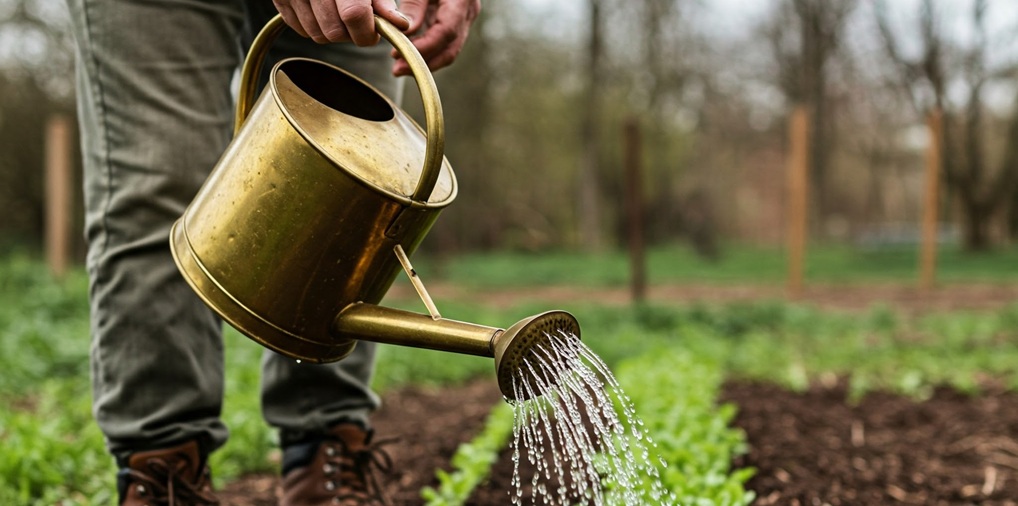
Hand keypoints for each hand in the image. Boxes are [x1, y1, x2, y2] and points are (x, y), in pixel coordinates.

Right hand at [273, 0, 411, 45]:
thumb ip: (382, 0)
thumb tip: (400, 25)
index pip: (354, 15)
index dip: (366, 31)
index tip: (373, 34)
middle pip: (334, 31)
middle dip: (351, 34)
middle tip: (358, 23)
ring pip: (317, 35)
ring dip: (333, 33)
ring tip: (340, 15)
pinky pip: (300, 29)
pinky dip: (315, 27)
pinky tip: (324, 13)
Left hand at [392, 0, 480, 75]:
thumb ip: (414, 4)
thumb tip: (407, 32)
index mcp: (462, 0)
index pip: (446, 33)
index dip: (423, 49)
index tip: (398, 55)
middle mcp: (468, 11)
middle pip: (450, 48)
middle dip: (424, 63)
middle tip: (398, 70)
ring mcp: (465, 17)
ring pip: (448, 48)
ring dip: (424, 59)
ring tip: (398, 64)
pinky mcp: (457, 18)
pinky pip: (444, 40)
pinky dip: (426, 48)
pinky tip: (407, 50)